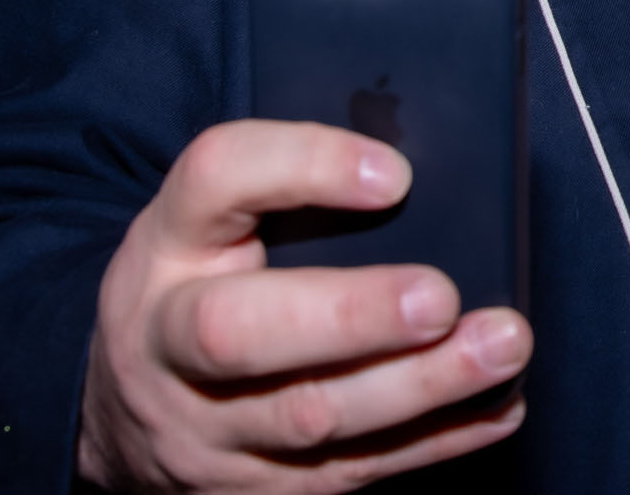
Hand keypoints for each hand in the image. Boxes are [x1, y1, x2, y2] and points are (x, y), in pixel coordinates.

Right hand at [76, 120, 530, 492]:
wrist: (125, 412)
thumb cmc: (205, 284)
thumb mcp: (219, 221)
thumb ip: (297, 189)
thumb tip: (423, 170)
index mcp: (169, 243)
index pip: (216, 179)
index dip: (303, 167)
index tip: (395, 172)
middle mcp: (168, 340)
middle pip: (239, 332)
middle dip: (352, 315)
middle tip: (441, 297)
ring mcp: (206, 427)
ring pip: (310, 416)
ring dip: (421, 384)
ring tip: (504, 345)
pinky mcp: (252, 489)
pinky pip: (349, 471)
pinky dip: (435, 441)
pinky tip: (498, 406)